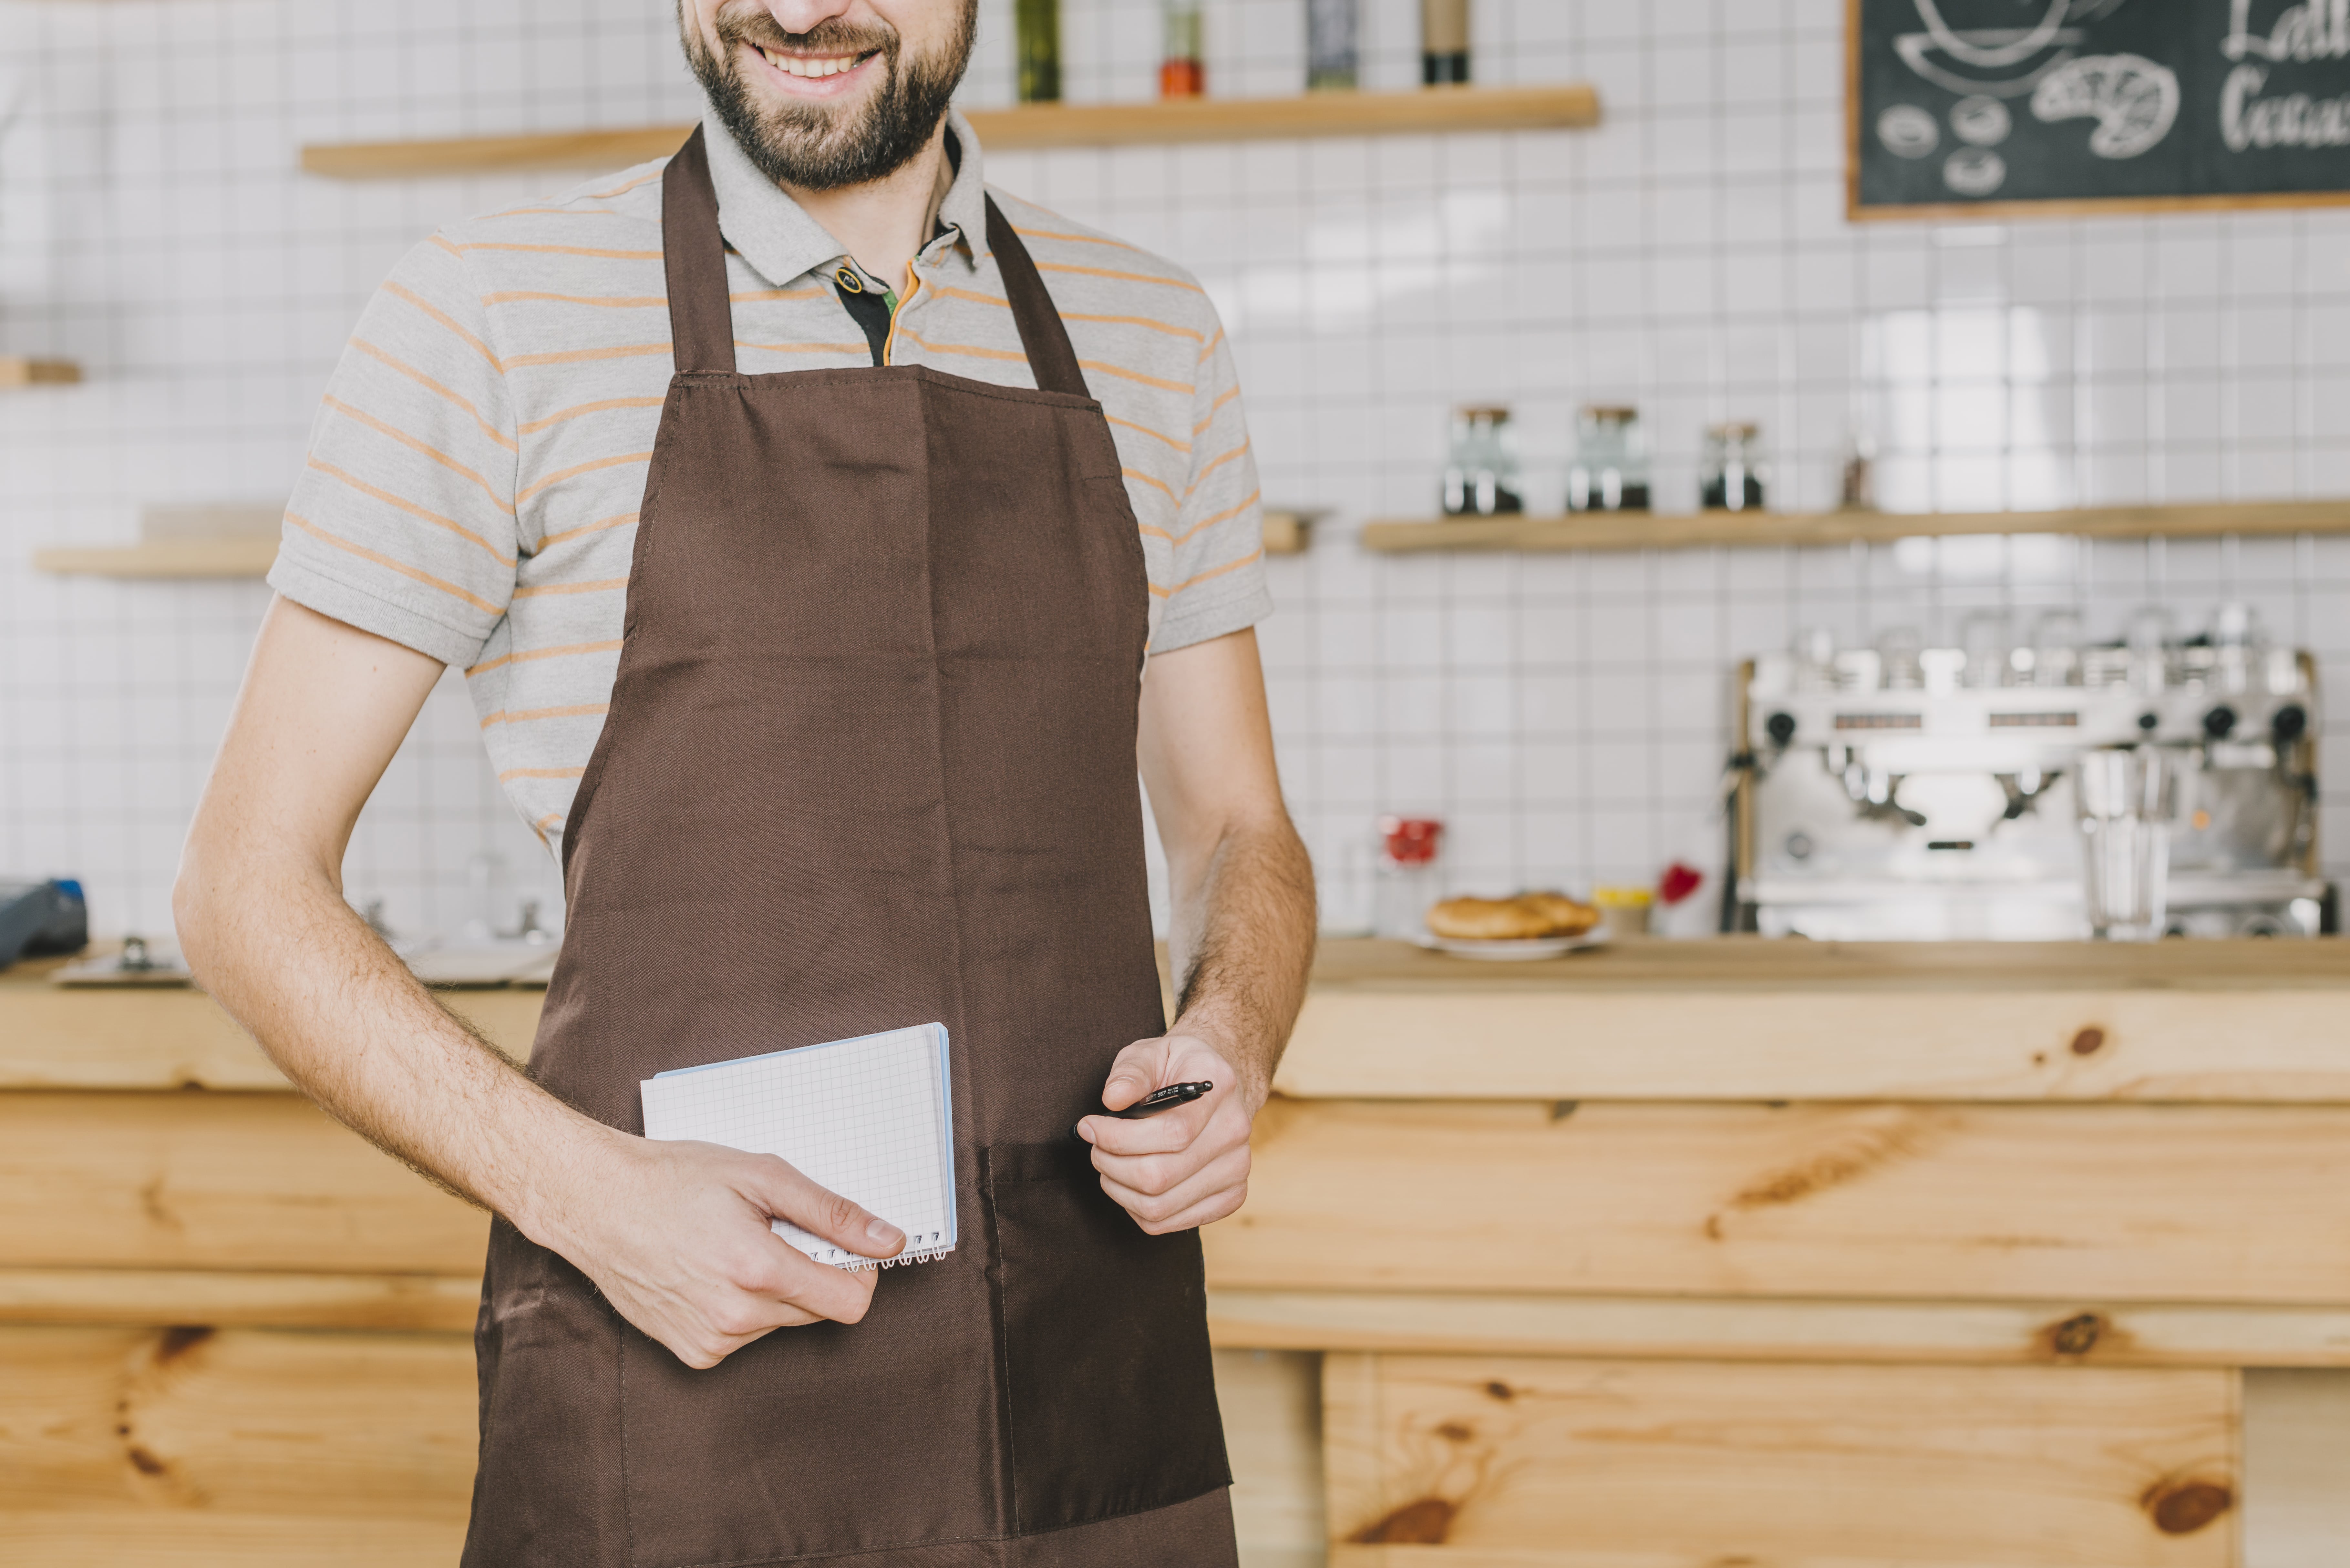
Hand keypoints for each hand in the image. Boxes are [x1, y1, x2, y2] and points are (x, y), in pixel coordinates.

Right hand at [540, 1129, 905, 1368]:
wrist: (596, 1203)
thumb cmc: (675, 1180)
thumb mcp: (762, 1176)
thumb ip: (833, 1213)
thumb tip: (889, 1240)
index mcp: (758, 1270)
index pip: (851, 1301)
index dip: (857, 1270)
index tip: (839, 1244)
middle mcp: (735, 1317)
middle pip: (819, 1309)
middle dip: (811, 1272)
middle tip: (771, 1231)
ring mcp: (712, 1341)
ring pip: (782, 1320)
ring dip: (774, 1288)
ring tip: (732, 1246)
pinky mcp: (693, 1353)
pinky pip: (747, 1334)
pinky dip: (743, 1305)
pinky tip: (711, 1271)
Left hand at [1076, 1031, 1259, 1233]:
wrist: (1219, 1087)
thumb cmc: (1178, 1067)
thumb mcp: (1150, 1053)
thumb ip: (1131, 1072)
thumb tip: (1112, 1099)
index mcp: (1219, 1090)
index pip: (1171, 1133)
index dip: (1118, 1137)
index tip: (1089, 1126)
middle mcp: (1235, 1133)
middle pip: (1160, 1176)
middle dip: (1111, 1164)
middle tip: (1095, 1146)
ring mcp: (1237, 1170)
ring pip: (1160, 1206)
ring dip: (1119, 1190)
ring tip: (1109, 1165)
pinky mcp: (1231, 1197)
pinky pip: (1170, 1223)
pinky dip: (1137, 1209)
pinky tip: (1131, 1184)